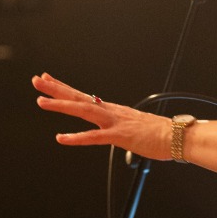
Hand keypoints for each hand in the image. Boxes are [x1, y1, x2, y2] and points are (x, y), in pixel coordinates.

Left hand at [32, 73, 172, 159]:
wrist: (179, 136)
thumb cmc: (162, 134)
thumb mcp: (137, 127)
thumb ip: (123, 127)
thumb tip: (118, 131)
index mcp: (115, 110)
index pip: (85, 96)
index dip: (65, 88)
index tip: (49, 79)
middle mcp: (112, 112)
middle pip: (80, 97)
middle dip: (57, 88)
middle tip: (37, 80)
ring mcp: (115, 122)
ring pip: (83, 111)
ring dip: (61, 105)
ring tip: (41, 101)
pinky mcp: (120, 136)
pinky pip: (94, 137)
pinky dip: (76, 137)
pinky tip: (61, 138)